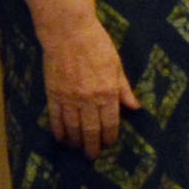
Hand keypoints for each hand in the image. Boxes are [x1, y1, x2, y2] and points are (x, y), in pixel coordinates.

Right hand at [42, 12, 137, 158]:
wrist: (68, 32)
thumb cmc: (97, 45)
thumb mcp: (117, 66)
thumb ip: (124, 89)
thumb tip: (135, 107)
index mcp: (108, 91)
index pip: (110, 122)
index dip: (109, 136)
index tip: (109, 145)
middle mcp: (88, 98)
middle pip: (90, 129)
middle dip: (92, 145)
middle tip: (92, 156)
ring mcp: (69, 97)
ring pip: (72, 126)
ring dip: (75, 141)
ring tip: (77, 150)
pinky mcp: (53, 92)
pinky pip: (55, 116)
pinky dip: (58, 129)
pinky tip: (60, 138)